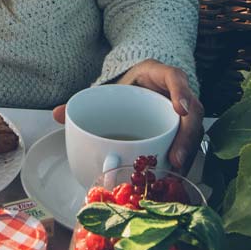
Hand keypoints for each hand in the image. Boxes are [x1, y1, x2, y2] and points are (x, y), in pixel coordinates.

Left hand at [52, 60, 203, 170]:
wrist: (133, 86)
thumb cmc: (123, 88)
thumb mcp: (106, 90)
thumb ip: (83, 100)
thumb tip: (55, 114)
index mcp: (158, 74)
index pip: (175, 77)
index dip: (180, 92)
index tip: (179, 110)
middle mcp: (176, 90)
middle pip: (192, 109)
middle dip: (186, 134)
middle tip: (176, 158)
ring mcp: (184, 108)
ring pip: (195, 128)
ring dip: (189, 150)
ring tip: (176, 171)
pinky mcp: (184, 126)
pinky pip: (192, 141)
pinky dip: (187, 157)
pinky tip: (176, 175)